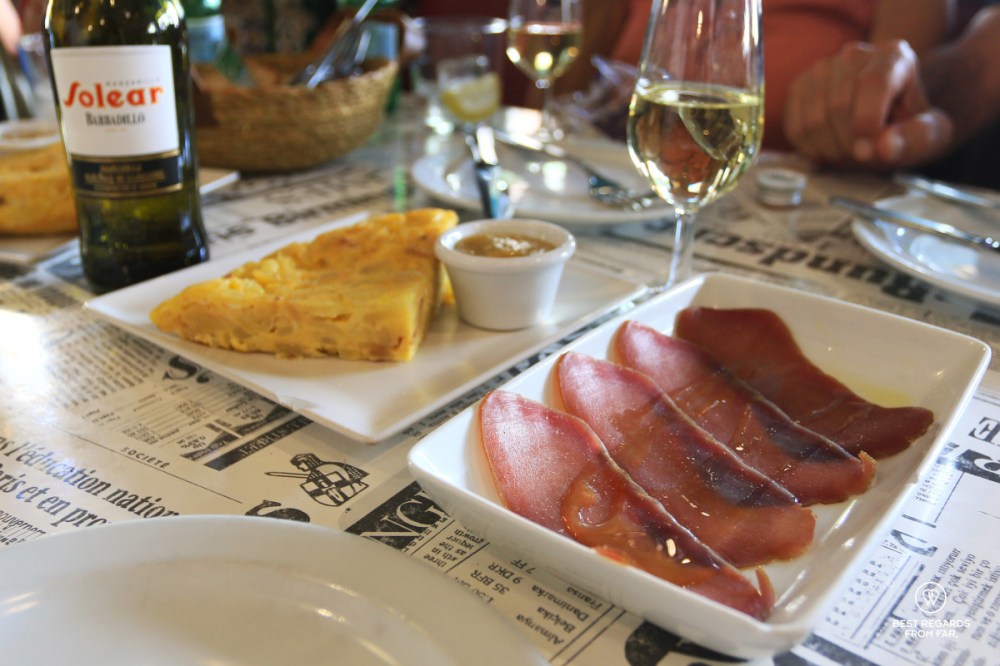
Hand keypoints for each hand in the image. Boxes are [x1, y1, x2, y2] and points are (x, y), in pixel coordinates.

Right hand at [783, 40, 953, 168]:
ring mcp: (823, 68)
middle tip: (860, 157)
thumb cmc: (907, 128)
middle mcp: (855, 54)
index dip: (866, 123)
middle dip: (847, 142)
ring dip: (828, 148)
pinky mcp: (800, 86)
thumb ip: (914, 139)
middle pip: (839, 104)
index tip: (867, 154)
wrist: (884, 122)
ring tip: (846, 153)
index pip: (872, 84)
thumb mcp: (928, 136)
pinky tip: (827, 149)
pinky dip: (809, 147)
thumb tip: (885, 146)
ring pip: (813, 118)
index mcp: (894, 57)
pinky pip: (795, 125)